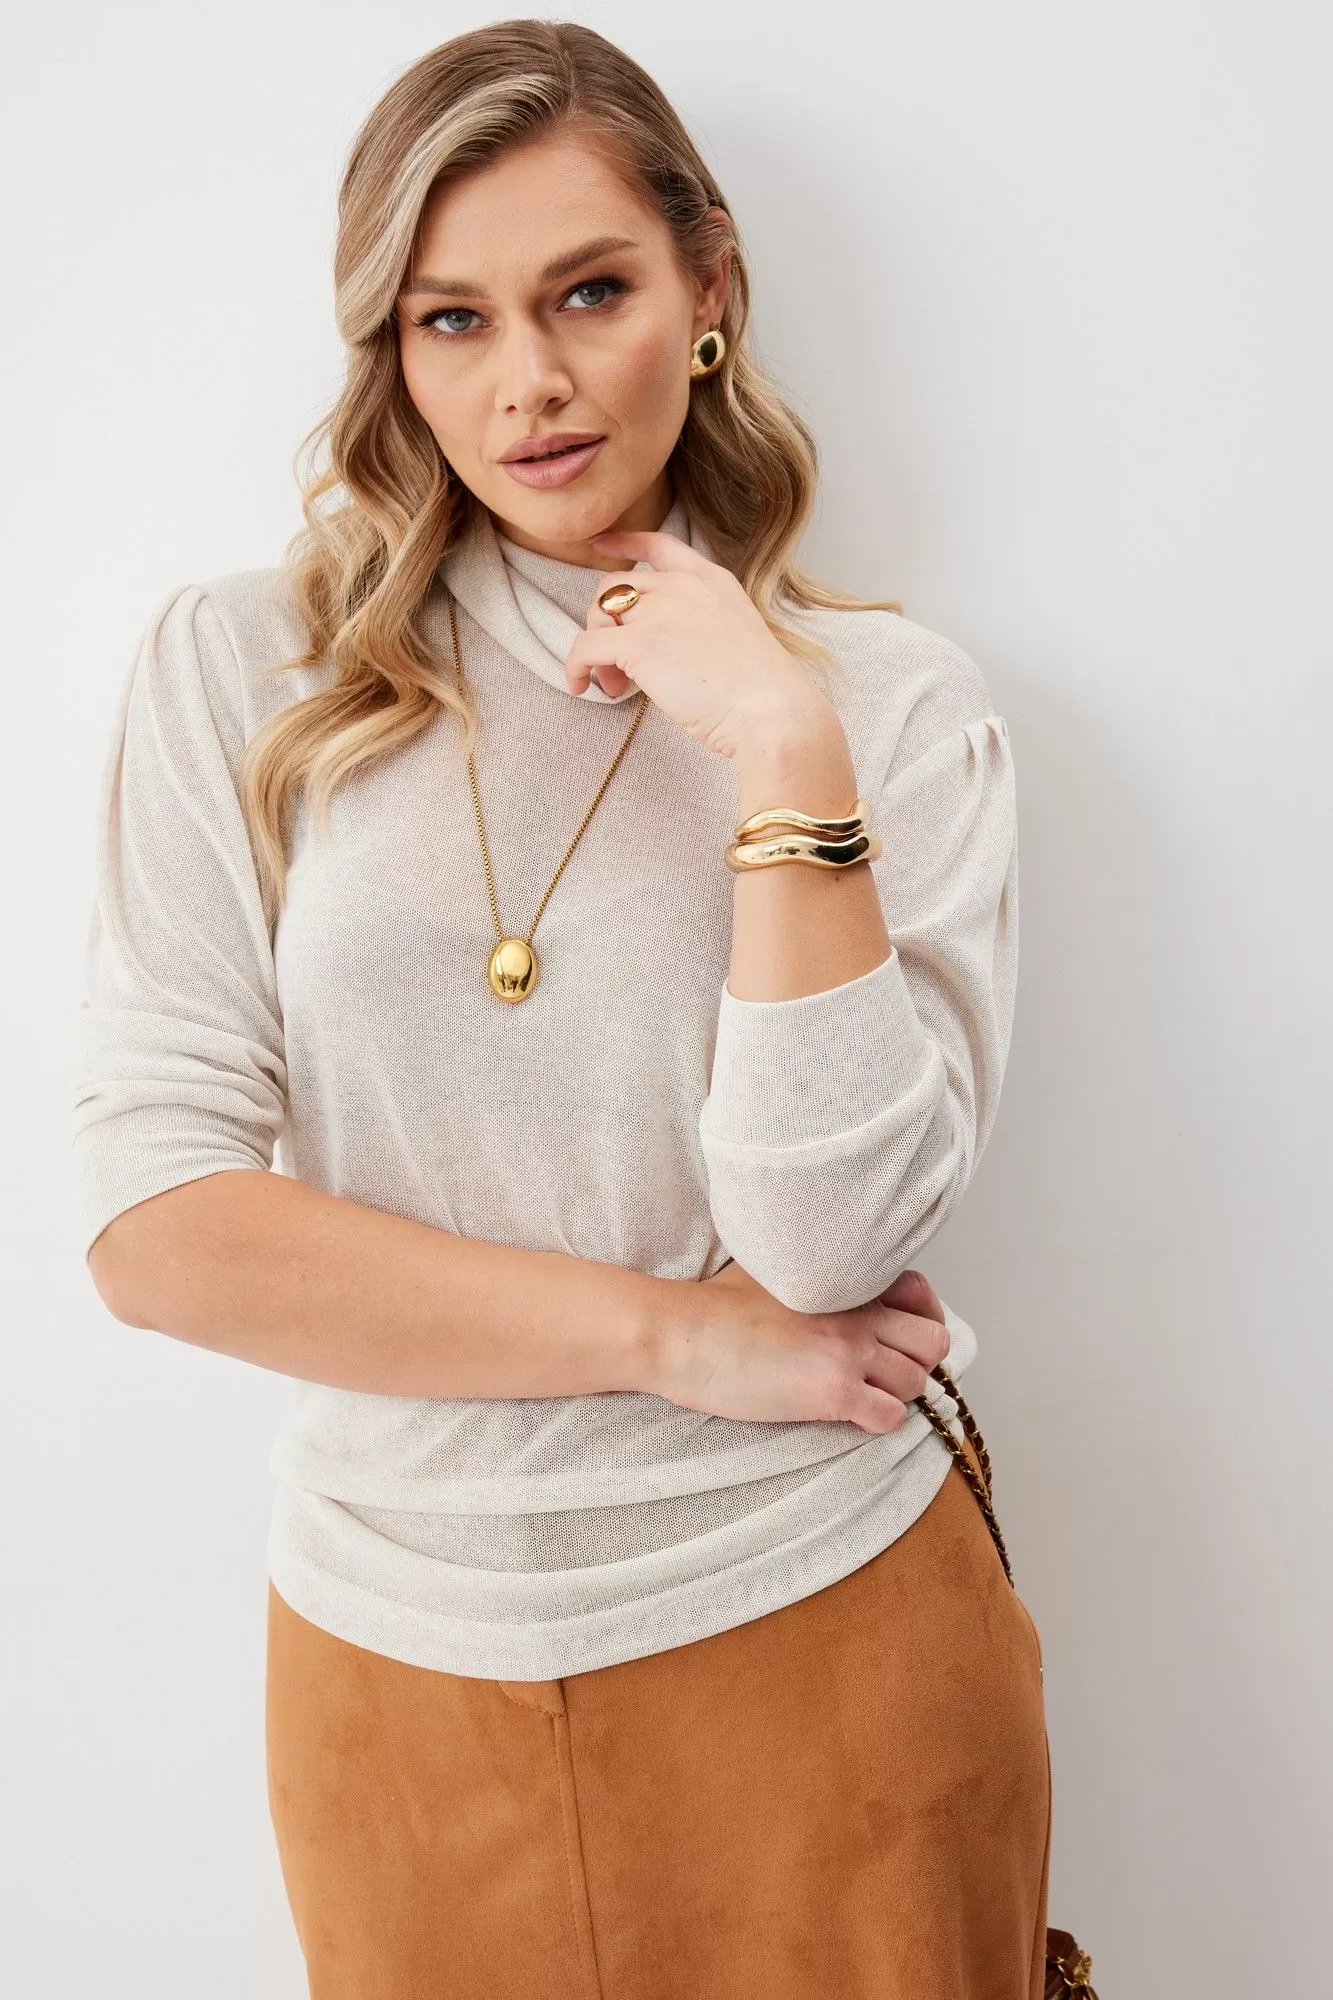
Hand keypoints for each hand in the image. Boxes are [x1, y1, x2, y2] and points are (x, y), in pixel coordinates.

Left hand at [567, 528, 835, 761]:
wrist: (773, 713)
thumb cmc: (762, 692)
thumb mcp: (735, 635)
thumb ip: (699, 623)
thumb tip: (662, 647)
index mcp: (711, 579)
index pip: (660, 544)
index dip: (625, 542)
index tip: (602, 545)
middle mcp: (683, 586)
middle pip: (617, 586)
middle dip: (608, 622)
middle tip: (619, 668)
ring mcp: (660, 610)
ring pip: (599, 614)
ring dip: (597, 650)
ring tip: (615, 685)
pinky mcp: (639, 643)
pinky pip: (585, 645)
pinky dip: (575, 666)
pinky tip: (581, 686)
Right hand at [656, 1260, 951, 1434]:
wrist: (681, 1333)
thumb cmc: (713, 1304)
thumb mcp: (770, 1267)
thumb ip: (808, 1271)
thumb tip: (815, 1276)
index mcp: (844, 1280)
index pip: (919, 1294)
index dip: (918, 1318)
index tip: (899, 1336)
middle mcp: (858, 1312)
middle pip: (932, 1341)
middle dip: (916, 1361)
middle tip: (886, 1374)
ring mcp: (849, 1351)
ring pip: (916, 1382)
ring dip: (896, 1395)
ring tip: (863, 1397)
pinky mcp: (833, 1391)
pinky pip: (889, 1417)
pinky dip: (878, 1422)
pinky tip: (849, 1416)